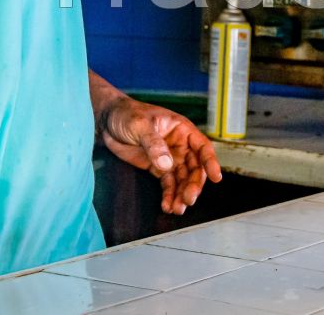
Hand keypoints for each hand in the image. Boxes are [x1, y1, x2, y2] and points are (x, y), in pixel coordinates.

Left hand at [98, 95, 221, 213]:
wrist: (106, 121)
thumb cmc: (126, 114)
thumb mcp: (140, 125)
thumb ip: (154, 145)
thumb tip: (168, 165)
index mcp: (182, 130)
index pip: (202, 147)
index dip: (210, 162)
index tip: (216, 177)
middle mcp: (180, 145)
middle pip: (194, 168)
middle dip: (193, 185)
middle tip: (189, 199)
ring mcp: (169, 158)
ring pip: (182, 179)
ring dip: (182, 194)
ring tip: (177, 209)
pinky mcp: (156, 168)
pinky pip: (167, 184)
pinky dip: (169, 196)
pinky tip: (167, 206)